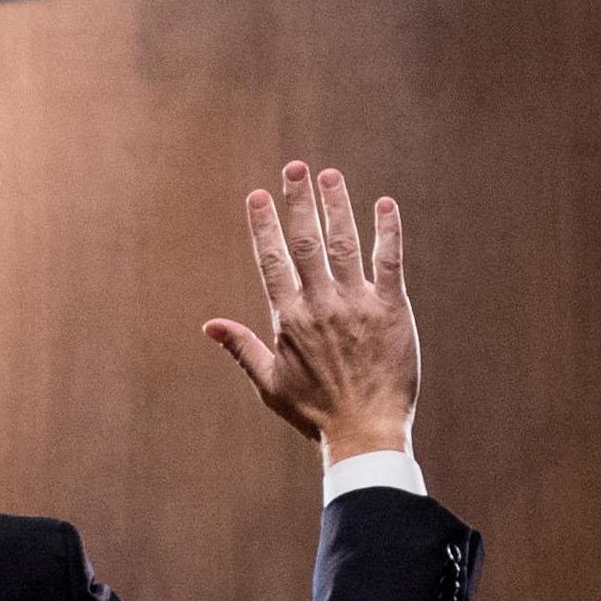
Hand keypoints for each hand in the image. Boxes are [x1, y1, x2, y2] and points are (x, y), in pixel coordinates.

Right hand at [203, 161, 420, 465]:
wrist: (366, 432)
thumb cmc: (315, 412)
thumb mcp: (269, 383)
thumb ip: (241, 347)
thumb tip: (209, 325)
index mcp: (290, 317)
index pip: (273, 260)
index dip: (264, 225)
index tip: (258, 195)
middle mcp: (321, 303)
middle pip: (307, 240)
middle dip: (299, 201)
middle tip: (295, 167)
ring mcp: (357, 304)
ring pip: (344, 243)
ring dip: (336, 206)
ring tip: (330, 175)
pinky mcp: (392, 309)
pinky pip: (389, 262)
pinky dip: (387, 232)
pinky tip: (385, 205)